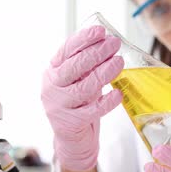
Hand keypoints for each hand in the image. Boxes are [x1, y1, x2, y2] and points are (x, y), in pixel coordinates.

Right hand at [41, 25, 123, 171]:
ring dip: (103, 73)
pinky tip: (117, 94)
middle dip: (96, 52)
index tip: (100, 31)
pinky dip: (107, 101)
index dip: (83, 39)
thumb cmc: (78, 105)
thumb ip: (87, 66)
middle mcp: (52, 87)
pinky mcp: (71, 123)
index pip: (66, 50)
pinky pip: (92, 110)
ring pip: (84, 87)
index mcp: (53, 72)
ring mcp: (59, 106)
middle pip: (74, 66)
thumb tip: (107, 43)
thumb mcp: (78, 81)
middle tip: (114, 44)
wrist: (72, 140)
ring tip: (119, 62)